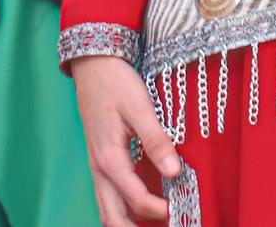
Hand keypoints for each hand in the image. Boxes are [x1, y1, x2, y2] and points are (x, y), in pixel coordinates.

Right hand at [73, 55, 177, 225]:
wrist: (93, 65)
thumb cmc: (116, 83)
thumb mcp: (140, 107)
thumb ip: (156, 140)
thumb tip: (174, 171)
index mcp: (109, 158)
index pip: (137, 199)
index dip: (161, 210)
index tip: (182, 209)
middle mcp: (99, 169)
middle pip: (113, 217)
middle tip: (168, 225)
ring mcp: (97, 167)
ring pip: (107, 210)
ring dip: (128, 223)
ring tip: (156, 221)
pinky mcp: (100, 161)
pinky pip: (108, 196)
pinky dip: (123, 209)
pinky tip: (142, 207)